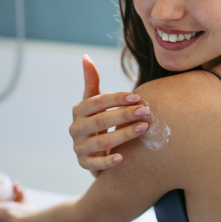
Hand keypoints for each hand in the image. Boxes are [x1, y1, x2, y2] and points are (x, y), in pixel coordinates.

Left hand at [0, 180, 34, 221]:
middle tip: (5, 182)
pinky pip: (20, 193)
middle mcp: (5, 208)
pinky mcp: (23, 202)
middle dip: (4, 187)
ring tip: (14, 183)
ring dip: (13, 187)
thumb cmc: (7, 214)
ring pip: (12, 192)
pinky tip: (18, 186)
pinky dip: (19, 189)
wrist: (24, 216)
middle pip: (2, 195)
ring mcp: (14, 205)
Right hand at [70, 55, 149, 174]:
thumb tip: (86, 56)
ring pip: (101, 142)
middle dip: (123, 115)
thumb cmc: (98, 122)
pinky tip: (122, 157)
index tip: (137, 97)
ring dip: (123, 135)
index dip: (117, 98)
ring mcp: (79, 147)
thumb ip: (91, 81)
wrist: (93, 152)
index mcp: (78, 110)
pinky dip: (107, 161)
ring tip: (143, 128)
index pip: (97, 101)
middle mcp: (75, 128)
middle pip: (100, 121)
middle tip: (145, 111)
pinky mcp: (84, 164)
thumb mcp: (93, 102)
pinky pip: (95, 164)